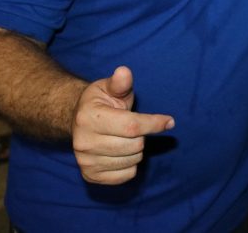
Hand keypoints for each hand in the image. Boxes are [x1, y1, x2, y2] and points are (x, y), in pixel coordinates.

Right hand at [72, 66, 174, 184]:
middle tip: (133, 126)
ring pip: (133, 161)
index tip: (169, 121)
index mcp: (88, 117)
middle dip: (142, 135)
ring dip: (137, 150)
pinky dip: (131, 164)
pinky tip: (121, 152)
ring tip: (125, 138)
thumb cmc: (100, 102)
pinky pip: (127, 175)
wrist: (78, 122)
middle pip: (135, 145)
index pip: (131, 126)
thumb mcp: (109, 87)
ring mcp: (85, 162)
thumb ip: (120, 83)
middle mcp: (83, 142)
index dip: (154, 123)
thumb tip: (124, 72)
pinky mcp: (90, 176)